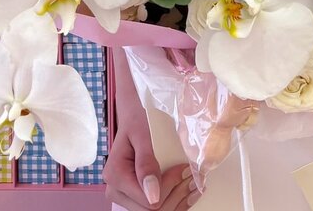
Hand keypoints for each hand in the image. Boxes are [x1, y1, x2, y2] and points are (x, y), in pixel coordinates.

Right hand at [104, 47, 201, 210]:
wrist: (135, 112)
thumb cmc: (139, 117)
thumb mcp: (143, 135)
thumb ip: (146, 164)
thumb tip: (153, 196)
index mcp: (115, 176)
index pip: (148, 201)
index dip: (171, 187)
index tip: (186, 169)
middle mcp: (115, 190)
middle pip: (151, 210)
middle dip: (177, 196)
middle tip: (196, 178)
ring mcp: (124, 194)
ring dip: (178, 201)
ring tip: (195, 185)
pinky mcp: (134, 194)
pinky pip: (154, 206)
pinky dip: (174, 200)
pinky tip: (187, 192)